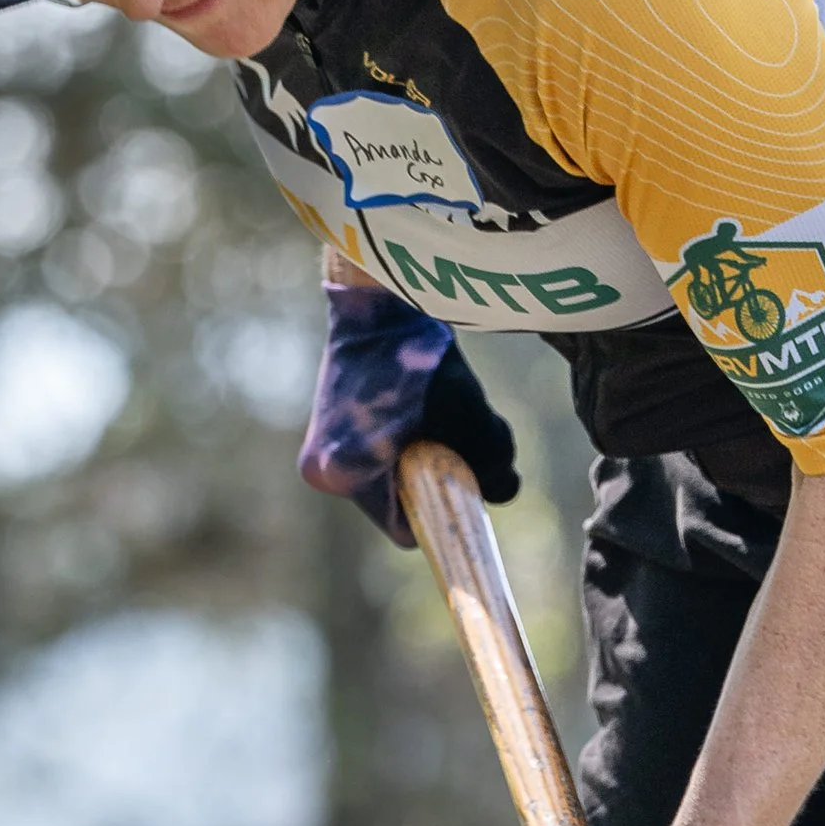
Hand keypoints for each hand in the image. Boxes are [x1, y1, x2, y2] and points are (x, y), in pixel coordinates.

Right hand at [298, 276, 516, 547]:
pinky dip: (403, 437)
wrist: (378, 297)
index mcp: (345, 473)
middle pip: (398, 501)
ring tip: (436, 411)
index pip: (407, 528)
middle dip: (435, 478)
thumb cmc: (424, 358)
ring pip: (390, 475)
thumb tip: (504, 492)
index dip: (445, 512)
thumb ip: (495, 465)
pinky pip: (377, 451)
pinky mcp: (328, 426)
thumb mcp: (473, 417)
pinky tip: (416, 402)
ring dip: (422, 455)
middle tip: (457, 438)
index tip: (470, 488)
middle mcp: (322, 469)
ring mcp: (320, 448)